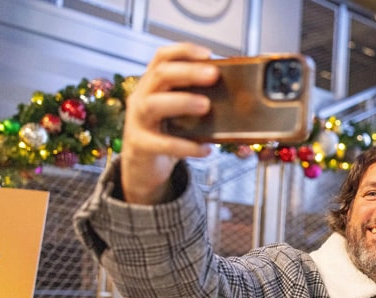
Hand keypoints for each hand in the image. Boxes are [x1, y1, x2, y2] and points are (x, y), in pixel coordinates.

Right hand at [120, 43, 218, 203]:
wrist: (144, 168)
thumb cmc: (166, 135)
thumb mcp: (181, 114)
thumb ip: (198, 101)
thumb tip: (237, 98)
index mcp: (152, 85)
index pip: (162, 58)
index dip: (183, 51)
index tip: (207, 54)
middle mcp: (142, 98)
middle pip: (160, 75)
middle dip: (188, 72)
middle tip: (213, 75)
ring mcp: (138, 121)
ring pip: (153, 104)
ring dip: (182, 102)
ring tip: (206, 106)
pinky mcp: (141, 146)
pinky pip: (162, 144)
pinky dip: (185, 146)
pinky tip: (205, 148)